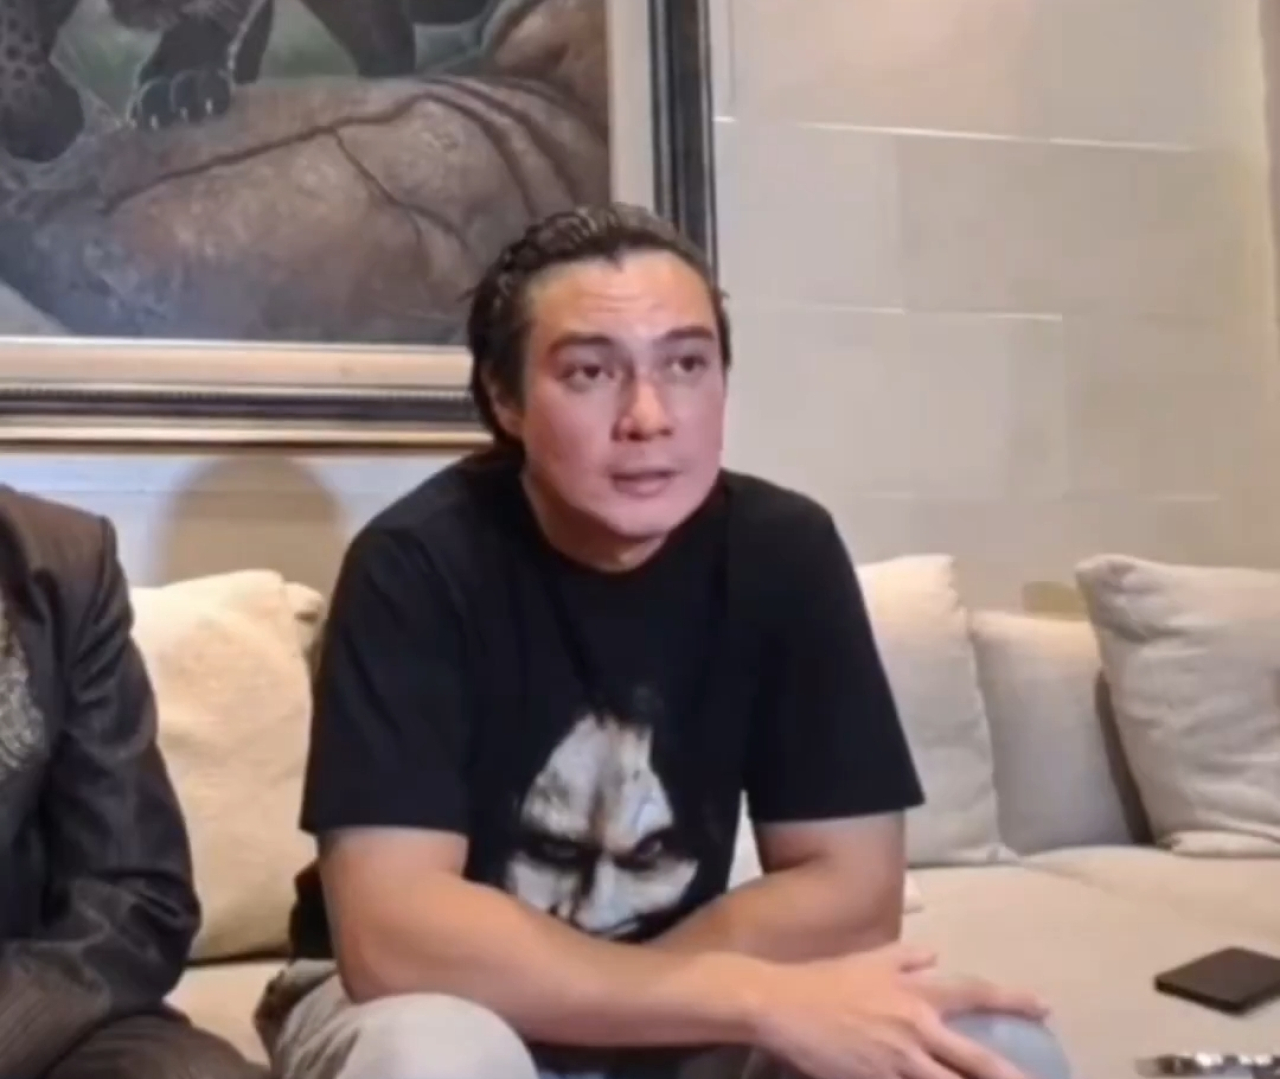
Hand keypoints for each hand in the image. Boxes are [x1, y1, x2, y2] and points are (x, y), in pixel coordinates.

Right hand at [751, 942, 1049, 1078]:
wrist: (782, 1005)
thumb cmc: (825, 980)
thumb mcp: (869, 958)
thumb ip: (906, 957)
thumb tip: (936, 955)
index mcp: (916, 995)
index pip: (973, 993)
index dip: (1012, 1000)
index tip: (1045, 1007)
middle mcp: (917, 1031)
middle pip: (978, 1062)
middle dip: (1012, 1077)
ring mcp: (898, 1065)